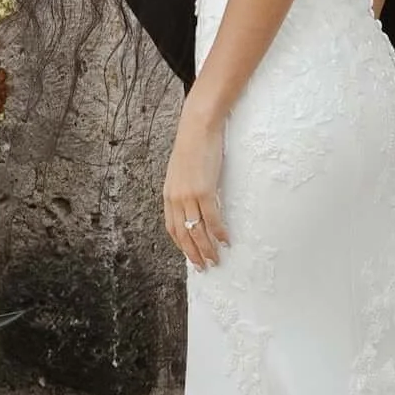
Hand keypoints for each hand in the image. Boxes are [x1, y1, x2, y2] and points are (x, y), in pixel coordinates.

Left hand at [163, 96, 228, 269]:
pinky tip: (225, 241)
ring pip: (197, 231)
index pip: (172, 227)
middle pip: (183, 234)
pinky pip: (212, 219)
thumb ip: (184, 187)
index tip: (191, 255)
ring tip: (216, 260)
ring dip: (207, 249)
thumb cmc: (192, 146)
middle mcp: (176, 198)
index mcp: (168, 195)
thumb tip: (193, 199)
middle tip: (204, 267)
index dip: (182, 244)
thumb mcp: (181, 170)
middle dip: (193, 254)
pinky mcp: (203, 190)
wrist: (197, 128)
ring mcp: (189, 196)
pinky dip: (219, 233)